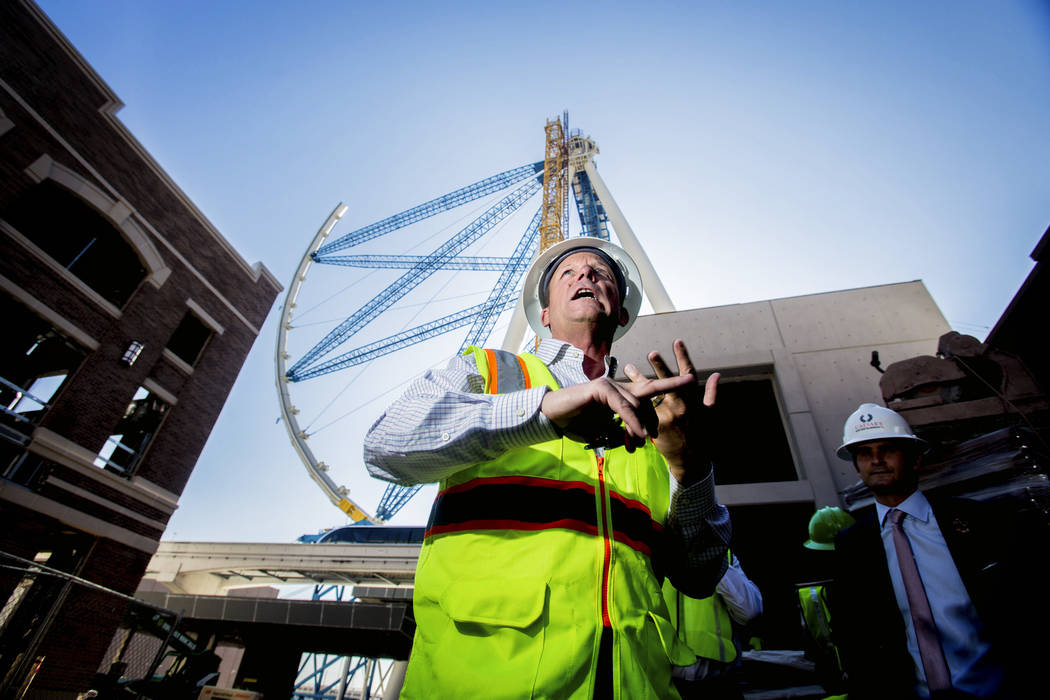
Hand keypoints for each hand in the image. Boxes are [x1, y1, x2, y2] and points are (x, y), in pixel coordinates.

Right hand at [540, 372, 692, 451]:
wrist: (552, 417)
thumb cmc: (576, 423)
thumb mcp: (604, 431)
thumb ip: (621, 432)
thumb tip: (638, 440)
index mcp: (621, 395)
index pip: (648, 391)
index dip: (670, 385)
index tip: (691, 381)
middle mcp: (618, 387)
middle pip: (647, 392)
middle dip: (663, 397)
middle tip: (674, 405)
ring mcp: (609, 385)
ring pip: (635, 403)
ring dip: (640, 425)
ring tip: (644, 441)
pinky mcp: (600, 389)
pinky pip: (622, 407)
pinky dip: (631, 421)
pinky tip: (637, 433)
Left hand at [624, 338, 719, 483]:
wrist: (689, 459)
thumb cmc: (701, 434)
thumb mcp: (709, 413)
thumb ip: (711, 393)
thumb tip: (716, 374)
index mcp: (694, 400)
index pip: (689, 375)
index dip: (683, 357)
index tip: (677, 341)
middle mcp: (682, 406)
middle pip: (669, 382)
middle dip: (660, 366)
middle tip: (651, 352)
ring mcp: (668, 416)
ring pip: (650, 394)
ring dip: (638, 380)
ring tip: (628, 367)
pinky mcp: (656, 426)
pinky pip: (644, 411)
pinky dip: (634, 401)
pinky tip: (623, 392)